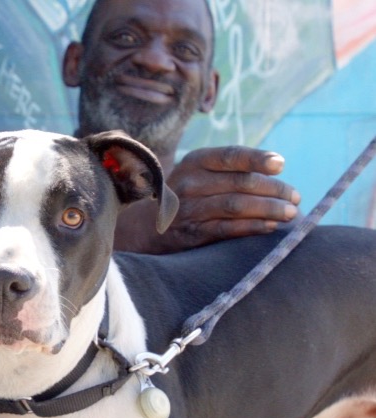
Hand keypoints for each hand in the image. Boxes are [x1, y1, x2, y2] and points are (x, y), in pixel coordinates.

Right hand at [114, 146, 300, 253]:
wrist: (148, 226)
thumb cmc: (190, 195)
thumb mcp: (202, 174)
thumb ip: (232, 169)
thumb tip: (277, 169)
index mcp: (195, 161)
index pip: (231, 156)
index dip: (257, 159)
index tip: (280, 165)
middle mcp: (189, 182)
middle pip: (240, 183)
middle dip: (274, 190)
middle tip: (295, 197)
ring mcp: (188, 208)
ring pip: (236, 206)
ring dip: (268, 209)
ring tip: (290, 213)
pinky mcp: (190, 233)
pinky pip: (226, 229)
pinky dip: (251, 227)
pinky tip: (270, 227)